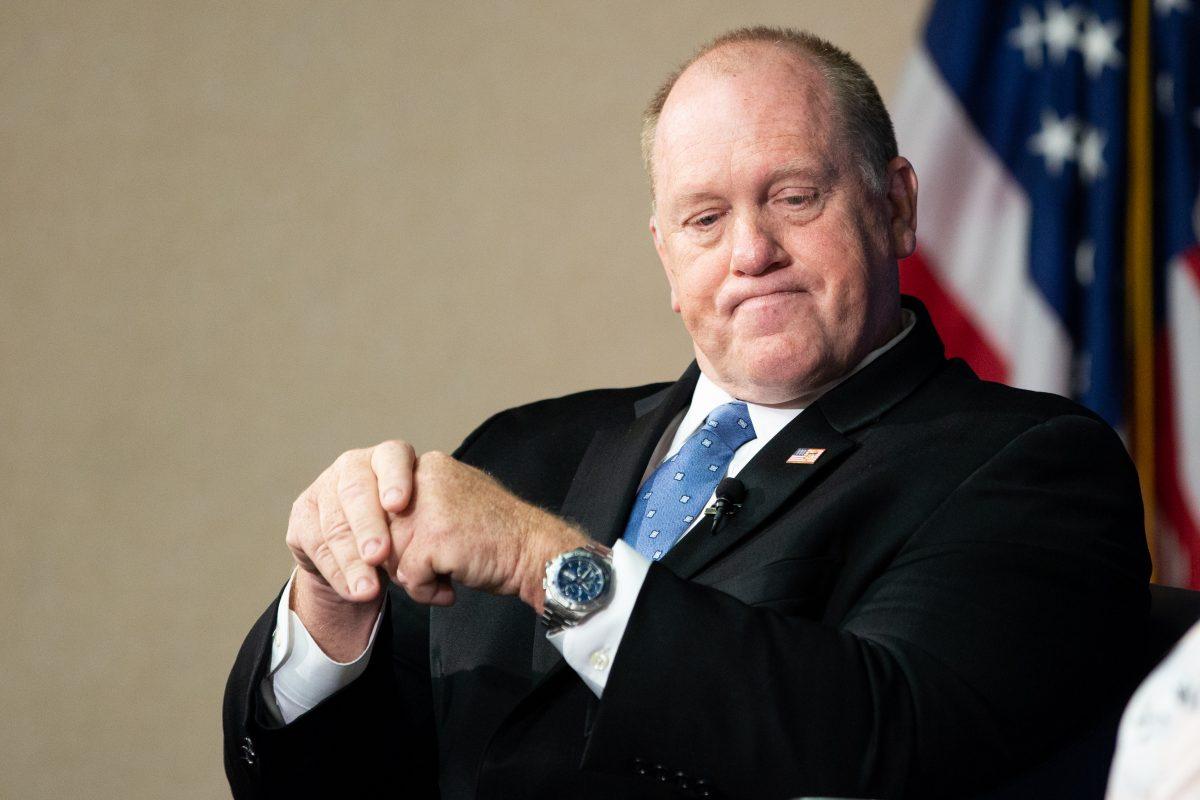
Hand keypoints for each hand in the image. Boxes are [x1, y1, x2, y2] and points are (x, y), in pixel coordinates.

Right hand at [285, 440, 416, 659]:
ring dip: (352, 561)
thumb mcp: (419, 529)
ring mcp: (324, 487)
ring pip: (335, 524)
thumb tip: (447, 591)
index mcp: (388, 458)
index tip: (398, 505)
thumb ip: (430, 542)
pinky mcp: (302, 514)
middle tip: (379, 555)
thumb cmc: (403, 531)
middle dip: (368, 526)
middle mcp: (353, 466)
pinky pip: (317, 544)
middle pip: (357, 492)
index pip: (392, 457)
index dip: (395, 479)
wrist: (362, 552)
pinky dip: (337, 572)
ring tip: (369, 590)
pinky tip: (353, 590)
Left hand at [389, 451, 587, 612]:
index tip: (391, 552)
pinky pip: (407, 576)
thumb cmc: (499, 533)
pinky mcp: (434, 537)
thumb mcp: (455, 500)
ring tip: (445, 577)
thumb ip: (419, 504)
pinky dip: (426, 591)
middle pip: (379, 529)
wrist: (535, 549)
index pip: (378, 502)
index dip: (384, 534)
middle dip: (399, 558)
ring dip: (413, 577)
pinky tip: (450, 589)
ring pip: (388, 554)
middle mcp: (423, 478)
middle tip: (432, 568)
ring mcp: (427, 507)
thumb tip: (381, 527)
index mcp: (428, 466)